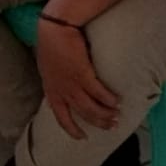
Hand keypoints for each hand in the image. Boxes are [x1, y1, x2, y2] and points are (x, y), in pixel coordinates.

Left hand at [35, 18, 118, 139]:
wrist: (54, 28)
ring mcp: (72, 84)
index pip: (60, 116)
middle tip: (110, 126)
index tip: (82, 137)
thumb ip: (54, 81)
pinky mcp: (83, 74)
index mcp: (51, 90)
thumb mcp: (47, 67)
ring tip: (116, 116)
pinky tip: (117, 101)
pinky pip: (99, 93)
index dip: (71, 129)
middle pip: (82, 114)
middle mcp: (62, 91)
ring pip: (91, 108)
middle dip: (97, 122)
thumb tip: (59, 89)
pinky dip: (109, 99)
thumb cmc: (51, 44)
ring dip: (105, 114)